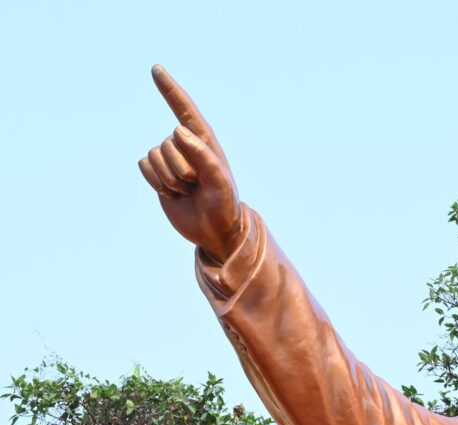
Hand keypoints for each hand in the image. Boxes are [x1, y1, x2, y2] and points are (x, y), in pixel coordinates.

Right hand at [139, 65, 242, 262]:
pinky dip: (156, 183)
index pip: (185, 110)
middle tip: (196, 186)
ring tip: (187, 190)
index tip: (156, 69)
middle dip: (180, 169)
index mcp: (205, 142)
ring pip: (154, 156)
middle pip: (168, 144)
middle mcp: (185, 146)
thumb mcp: (219, 182)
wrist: (213, 230)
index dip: (170, 90)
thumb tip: (178, 130)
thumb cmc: (222, 205)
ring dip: (169, 179)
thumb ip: (203, 155)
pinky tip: (173, 193)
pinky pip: (144, 167)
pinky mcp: (158, 173)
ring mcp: (170, 159)